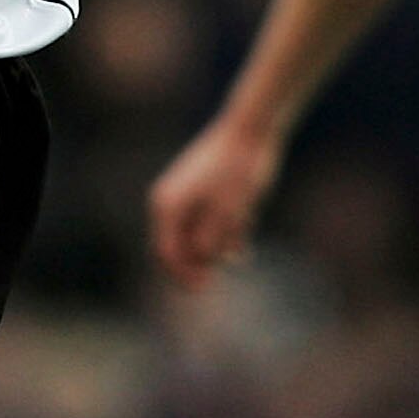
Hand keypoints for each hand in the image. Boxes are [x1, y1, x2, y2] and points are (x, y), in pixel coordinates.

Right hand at [149, 112, 281, 289]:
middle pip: (175, 246)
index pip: (166, 252)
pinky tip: (242, 241)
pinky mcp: (201, 188)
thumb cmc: (239, 170)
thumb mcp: (228, 213)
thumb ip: (212, 241)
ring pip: (193, 235)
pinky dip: (220, 234)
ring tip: (241, 251)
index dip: (182, 275)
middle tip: (217, 279)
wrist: (252, 128)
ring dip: (213, 249)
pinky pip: (204, 221)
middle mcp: (170, 199)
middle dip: (196, 264)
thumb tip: (201, 260)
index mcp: (168, 205)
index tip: (202, 289)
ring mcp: (185, 193)